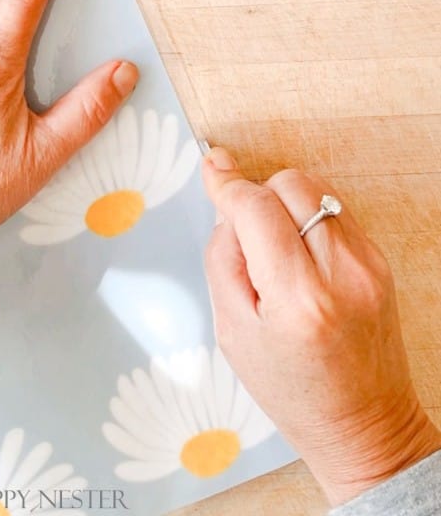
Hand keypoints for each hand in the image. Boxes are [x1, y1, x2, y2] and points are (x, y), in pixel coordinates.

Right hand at [203, 147, 440, 506]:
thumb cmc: (295, 392)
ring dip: (284, 204)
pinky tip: (300, 257)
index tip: (211, 165)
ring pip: (315, 189)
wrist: (365, 426)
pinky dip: (308, 219)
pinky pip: (334, 211)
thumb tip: (225, 207)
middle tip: (246, 235)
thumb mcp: (234, 335)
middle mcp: (341, 273)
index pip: (257, 209)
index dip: (227, 183)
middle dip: (258, 195)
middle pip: (290, 184)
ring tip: (275, 251)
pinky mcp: (379, 261)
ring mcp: (367, 264)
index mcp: (299, 300)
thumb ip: (224, 261)